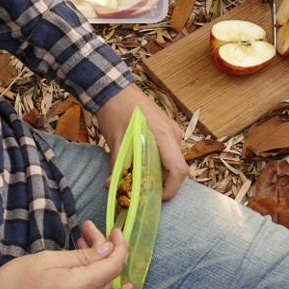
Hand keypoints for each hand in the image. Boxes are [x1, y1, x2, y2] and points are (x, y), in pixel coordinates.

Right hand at [0, 224, 131, 288]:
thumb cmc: (13, 283)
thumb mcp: (47, 260)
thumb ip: (81, 257)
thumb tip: (109, 249)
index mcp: (76, 288)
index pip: (113, 266)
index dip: (120, 246)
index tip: (116, 230)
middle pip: (108, 275)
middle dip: (103, 249)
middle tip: (87, 230)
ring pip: (101, 286)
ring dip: (98, 263)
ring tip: (81, 244)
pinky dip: (99, 283)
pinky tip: (96, 268)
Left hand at [95, 84, 186, 199]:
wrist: (114, 89)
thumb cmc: (117, 111)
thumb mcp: (116, 141)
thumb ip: (116, 167)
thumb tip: (110, 188)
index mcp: (164, 136)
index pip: (178, 169)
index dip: (170, 189)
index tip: (154, 198)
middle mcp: (172, 133)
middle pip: (175, 167)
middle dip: (161, 183)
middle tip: (141, 192)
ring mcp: (170, 130)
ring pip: (170, 160)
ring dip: (157, 172)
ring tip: (137, 178)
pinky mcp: (165, 129)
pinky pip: (166, 152)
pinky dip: (156, 162)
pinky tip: (139, 164)